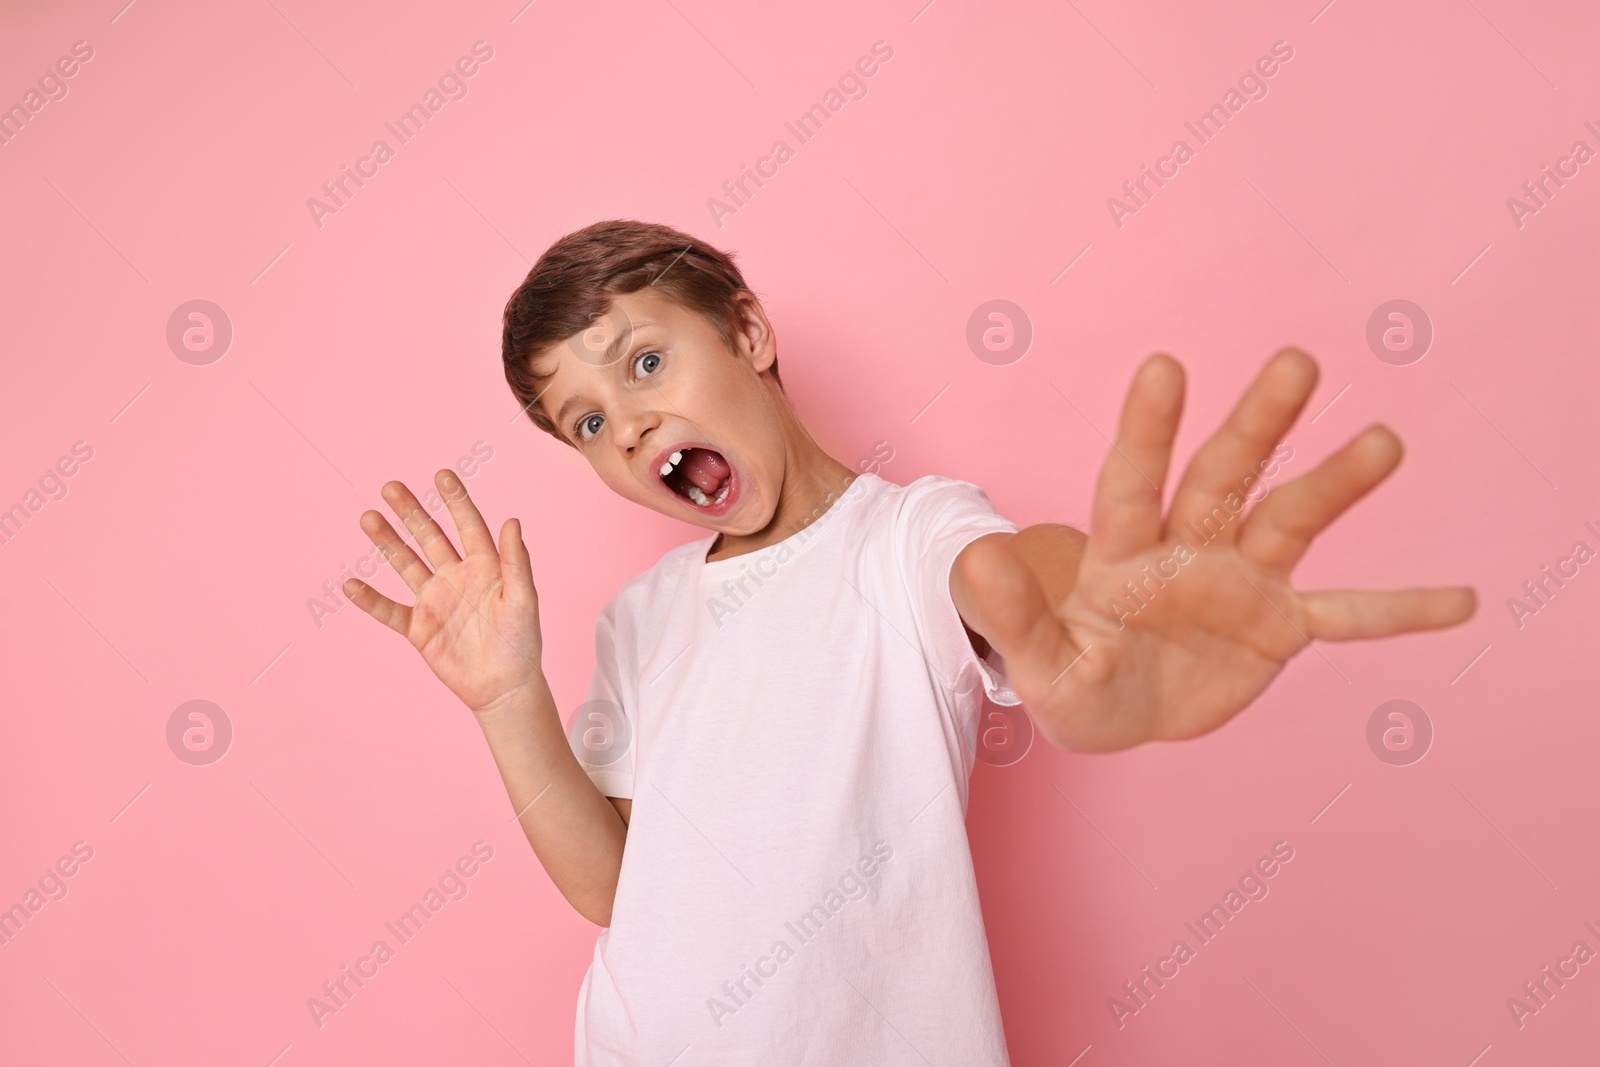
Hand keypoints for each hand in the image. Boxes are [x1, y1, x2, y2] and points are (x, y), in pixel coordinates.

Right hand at [343, 470, 544, 713]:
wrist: (505, 687)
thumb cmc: (523, 642)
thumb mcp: (523, 599)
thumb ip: (516, 561)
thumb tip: (512, 521)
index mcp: (485, 566)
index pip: (468, 525)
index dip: (455, 500)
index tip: (441, 474)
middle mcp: (457, 577)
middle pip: (429, 537)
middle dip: (411, 512)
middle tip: (391, 487)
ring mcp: (435, 601)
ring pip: (406, 564)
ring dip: (387, 542)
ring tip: (368, 517)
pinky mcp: (419, 628)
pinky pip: (390, 610)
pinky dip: (371, 599)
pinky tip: (351, 584)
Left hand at [962, 348, 1476, 751]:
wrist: (1116, 710)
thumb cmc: (1071, 679)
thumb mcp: (1039, 665)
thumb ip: (1012, 615)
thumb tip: (974, 557)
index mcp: (1120, 552)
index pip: (1131, 481)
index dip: (1146, 428)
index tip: (1163, 365)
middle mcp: (1186, 547)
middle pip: (1223, 476)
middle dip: (1258, 424)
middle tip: (1296, 362)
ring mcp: (1238, 581)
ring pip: (1289, 520)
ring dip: (1334, 485)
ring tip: (1384, 442)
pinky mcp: (1277, 625)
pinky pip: (1344, 614)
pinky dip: (1397, 610)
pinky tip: (1460, 600)